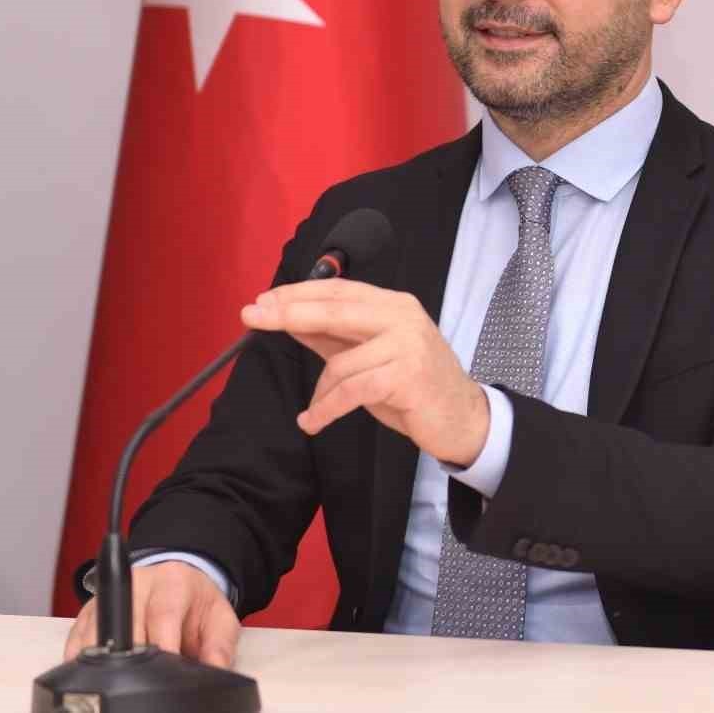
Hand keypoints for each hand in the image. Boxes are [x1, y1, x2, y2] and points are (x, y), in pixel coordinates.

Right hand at [63, 562, 238, 667]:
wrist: (177, 588)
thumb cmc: (196, 606)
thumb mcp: (219, 620)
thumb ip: (220, 645)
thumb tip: (215, 670)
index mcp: (173, 582)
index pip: (163, 612)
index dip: (163, 641)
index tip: (167, 663)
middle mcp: (137, 585)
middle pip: (126, 623)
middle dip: (132, 656)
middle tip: (140, 680)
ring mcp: (109, 598)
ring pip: (96, 631)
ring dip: (104, 660)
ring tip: (116, 682)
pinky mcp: (89, 613)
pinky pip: (77, 638)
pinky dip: (81, 659)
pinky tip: (93, 675)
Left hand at [240, 279, 490, 465]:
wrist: (461, 417)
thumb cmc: (414, 386)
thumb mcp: (371, 356)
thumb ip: (333, 337)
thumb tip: (288, 320)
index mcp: (393, 305)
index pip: (338, 290)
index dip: (298, 294)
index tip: (262, 301)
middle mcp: (402, 317)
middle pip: (334, 310)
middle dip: (289, 313)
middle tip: (252, 315)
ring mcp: (407, 345)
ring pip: (341, 362)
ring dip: (319, 392)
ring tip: (313, 412)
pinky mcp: (406, 377)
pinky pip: (351, 391)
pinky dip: (326, 409)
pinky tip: (313, 422)